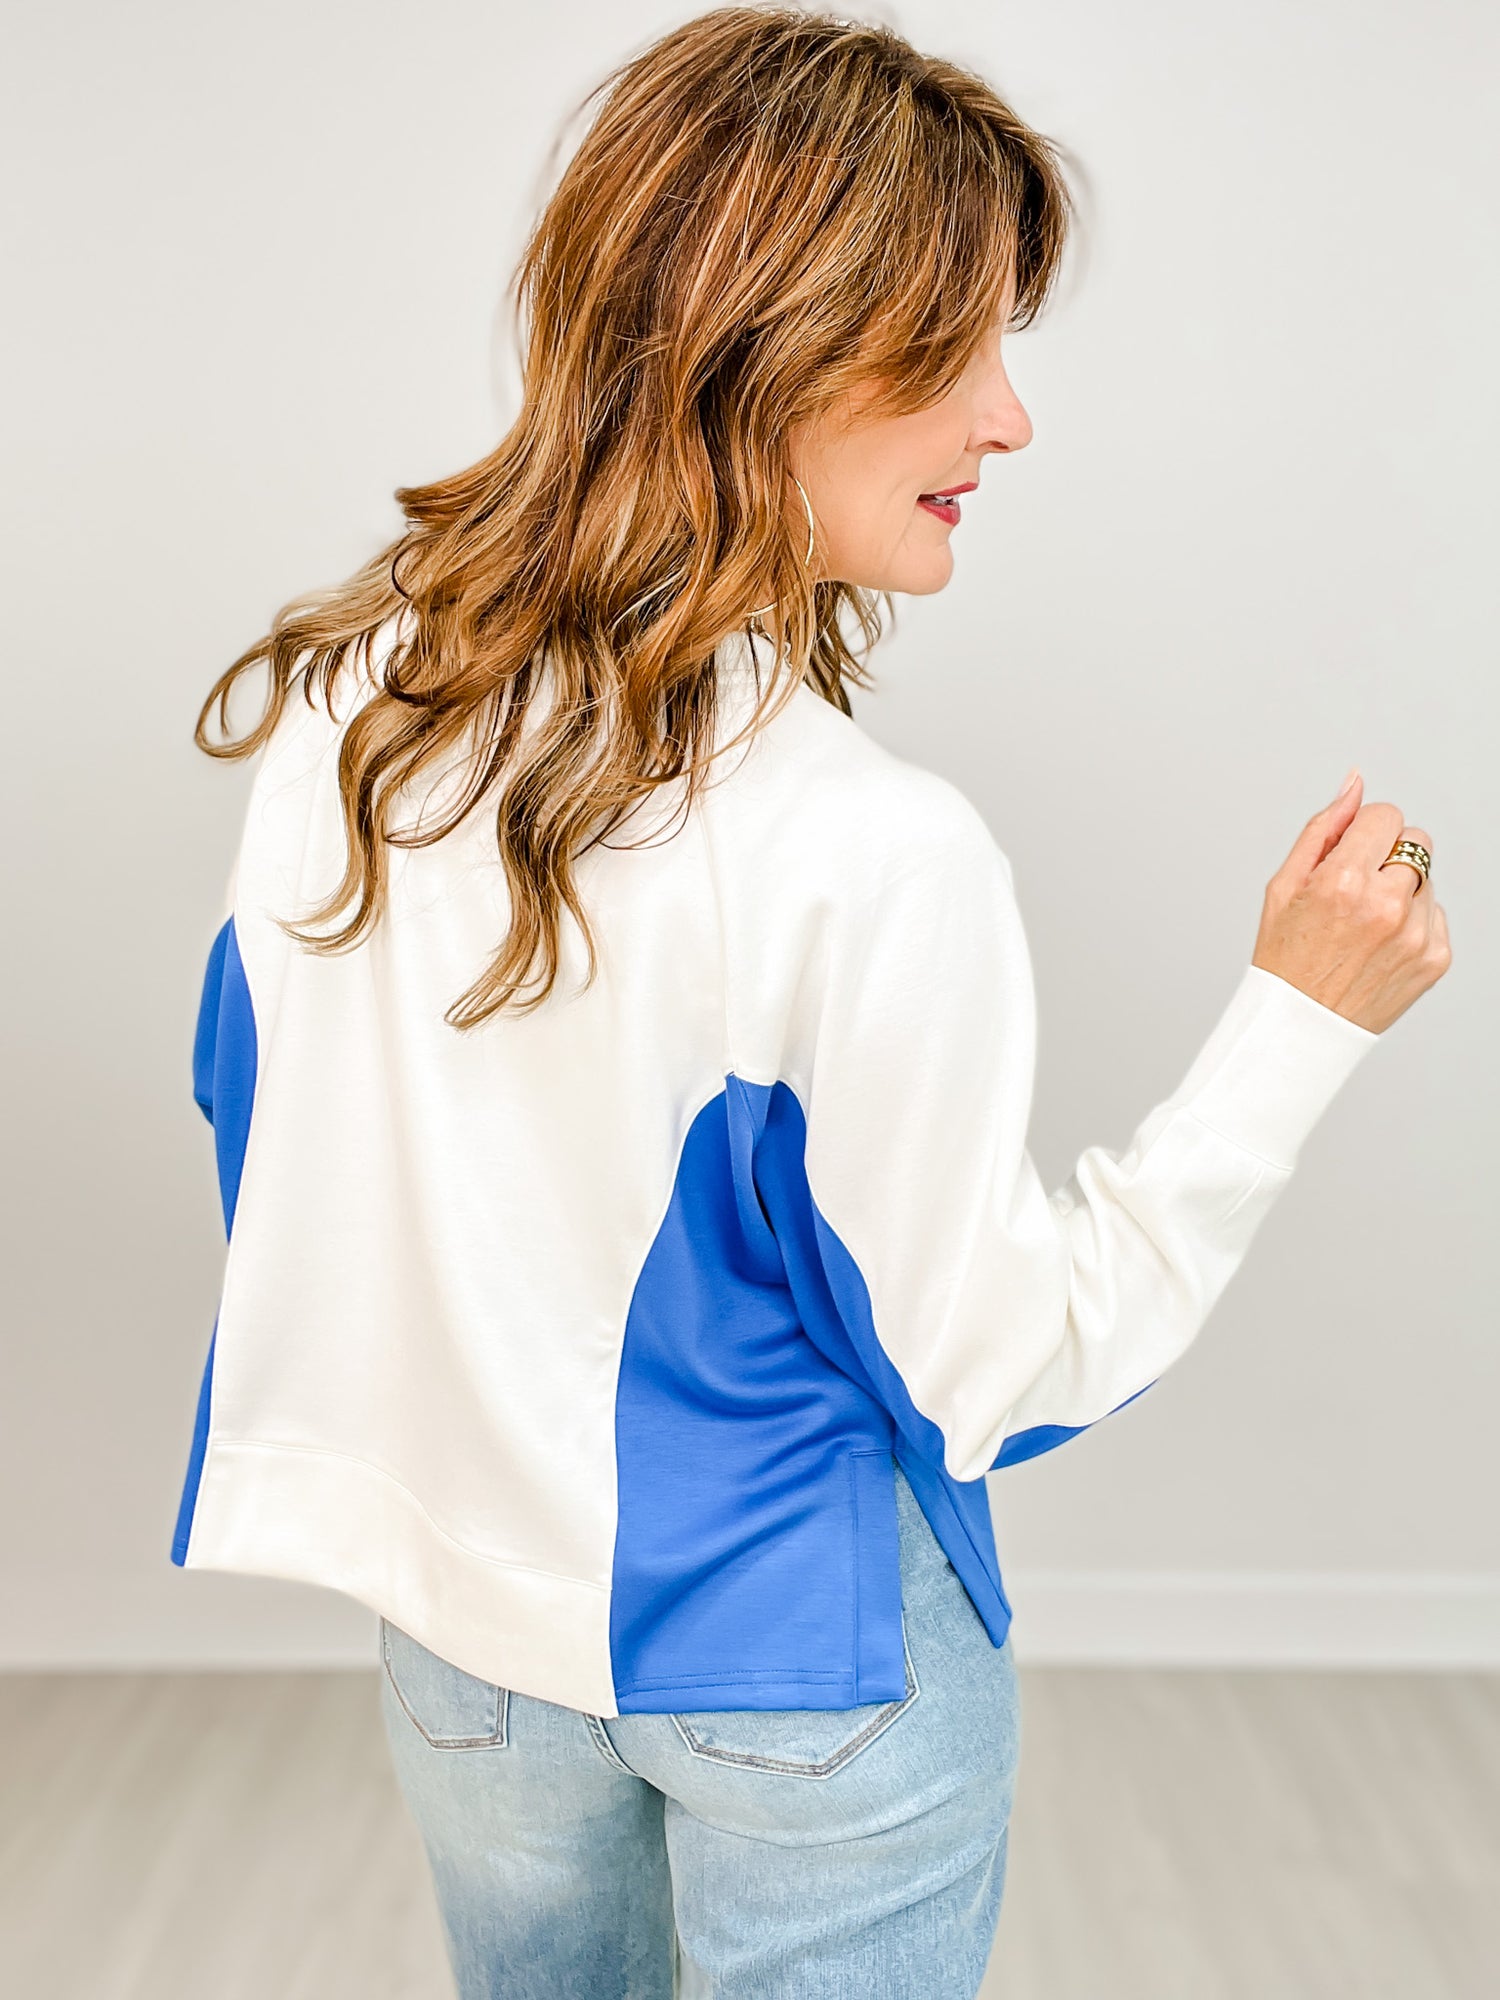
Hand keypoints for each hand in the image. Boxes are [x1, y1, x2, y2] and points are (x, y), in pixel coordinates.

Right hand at [1252, 771, 1450, 1034]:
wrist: (1301, 1026)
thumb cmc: (1285, 958)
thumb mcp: (1284, 885)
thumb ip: (1323, 827)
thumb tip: (1354, 784)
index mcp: (1343, 882)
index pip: (1386, 815)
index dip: (1364, 831)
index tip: (1347, 855)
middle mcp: (1386, 906)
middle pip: (1416, 840)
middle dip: (1389, 854)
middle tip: (1357, 888)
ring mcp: (1415, 934)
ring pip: (1427, 878)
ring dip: (1402, 890)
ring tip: (1366, 924)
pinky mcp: (1434, 958)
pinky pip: (1435, 914)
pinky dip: (1412, 923)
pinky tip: (1380, 945)